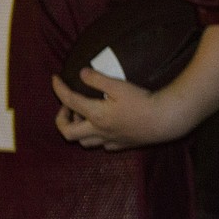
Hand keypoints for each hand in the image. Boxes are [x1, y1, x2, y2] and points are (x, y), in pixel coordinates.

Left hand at [52, 69, 166, 150]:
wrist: (164, 120)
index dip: (58, 88)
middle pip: (68, 132)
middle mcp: (99, 131)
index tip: (55, 79)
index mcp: (96, 115)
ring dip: (78, 129)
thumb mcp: (119, 86)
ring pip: (83, 142)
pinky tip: (104, 126)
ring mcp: (110, 140)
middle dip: (61, 119)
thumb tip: (81, 73)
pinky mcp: (122, 145)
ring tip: (84, 115)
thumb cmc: (142, 101)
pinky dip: (96, 136)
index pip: (68, 101)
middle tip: (67, 106)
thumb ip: (98, 79)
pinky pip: (102, 145)